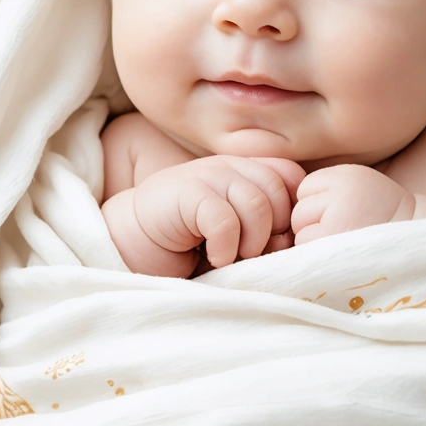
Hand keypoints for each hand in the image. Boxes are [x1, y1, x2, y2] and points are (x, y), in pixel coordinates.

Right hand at [102, 155, 305, 277]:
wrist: (132, 242)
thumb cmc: (189, 247)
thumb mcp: (237, 240)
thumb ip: (268, 235)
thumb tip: (291, 243)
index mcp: (247, 172)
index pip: (293, 178)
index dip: (292, 213)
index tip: (275, 242)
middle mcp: (230, 167)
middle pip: (279, 192)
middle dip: (274, 232)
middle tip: (252, 255)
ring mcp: (207, 175)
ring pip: (256, 204)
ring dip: (251, 242)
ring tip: (233, 258)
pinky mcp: (186, 192)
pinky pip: (224, 218)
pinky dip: (225, 246)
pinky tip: (214, 257)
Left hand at [291, 164, 416, 244]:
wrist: (415, 244)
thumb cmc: (381, 222)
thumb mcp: (356, 188)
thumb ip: (326, 191)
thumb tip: (281, 208)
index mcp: (345, 175)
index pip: (304, 190)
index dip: (317, 207)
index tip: (342, 215)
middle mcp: (339, 190)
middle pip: (298, 210)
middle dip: (313, 224)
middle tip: (345, 232)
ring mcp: (336, 215)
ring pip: (299, 229)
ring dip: (314, 240)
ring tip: (345, 242)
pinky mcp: (333, 239)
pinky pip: (305, 245)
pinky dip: (317, 254)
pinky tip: (341, 252)